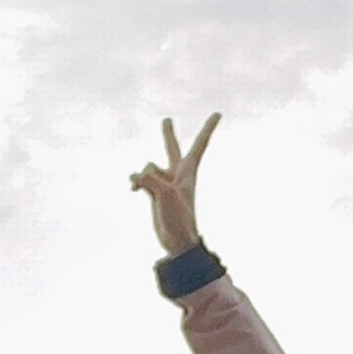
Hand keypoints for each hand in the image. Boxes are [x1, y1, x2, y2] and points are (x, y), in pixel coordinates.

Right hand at [133, 113, 217, 255]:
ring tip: (146, 191)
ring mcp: (165, 183)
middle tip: (166, 120)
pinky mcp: (154, 192)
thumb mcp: (166, 195)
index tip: (218, 113)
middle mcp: (177, 174)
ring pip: (147, 168)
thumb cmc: (179, 218)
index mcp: (188, 171)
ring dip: (142, 177)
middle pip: (171, 148)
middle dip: (167, 134)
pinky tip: (134, 191)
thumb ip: (150, 179)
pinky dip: (135, 183)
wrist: (176, 240)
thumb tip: (137, 176)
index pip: (200, 144)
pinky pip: (139, 179)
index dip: (208, 128)